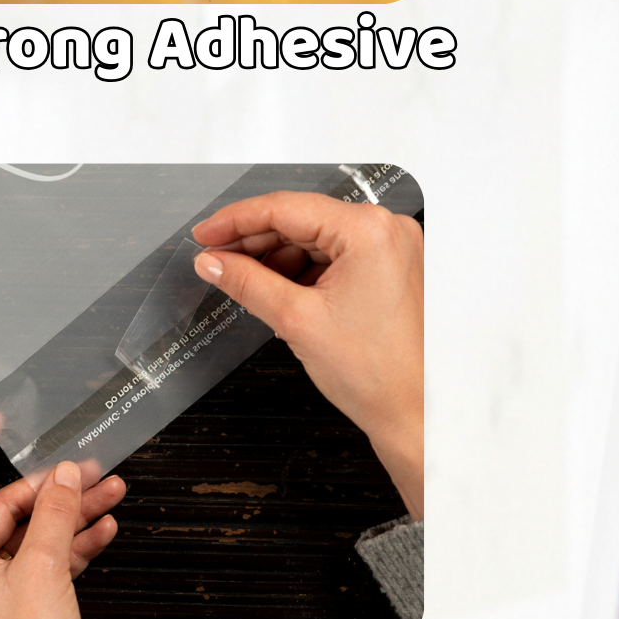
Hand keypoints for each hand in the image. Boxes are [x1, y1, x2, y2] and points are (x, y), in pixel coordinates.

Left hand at [0, 420, 125, 618]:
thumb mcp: (42, 569)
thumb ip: (56, 516)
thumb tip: (66, 478)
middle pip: (4, 508)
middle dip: (51, 488)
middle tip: (85, 470)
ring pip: (33, 532)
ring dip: (74, 512)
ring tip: (108, 492)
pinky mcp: (21, 597)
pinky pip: (47, 557)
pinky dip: (75, 542)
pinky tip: (101, 527)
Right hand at [192, 193, 424, 519]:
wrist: (413, 411)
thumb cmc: (377, 373)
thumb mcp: (295, 320)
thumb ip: (246, 282)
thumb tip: (214, 261)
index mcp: (369, 231)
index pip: (286, 207)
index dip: (236, 220)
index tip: (206, 233)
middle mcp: (388, 231)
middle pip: (301, 220)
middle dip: (255, 241)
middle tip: (215, 258)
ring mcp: (393, 249)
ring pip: (317, 239)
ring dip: (278, 258)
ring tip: (244, 281)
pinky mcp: (392, 269)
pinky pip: (337, 257)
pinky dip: (304, 270)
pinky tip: (278, 289)